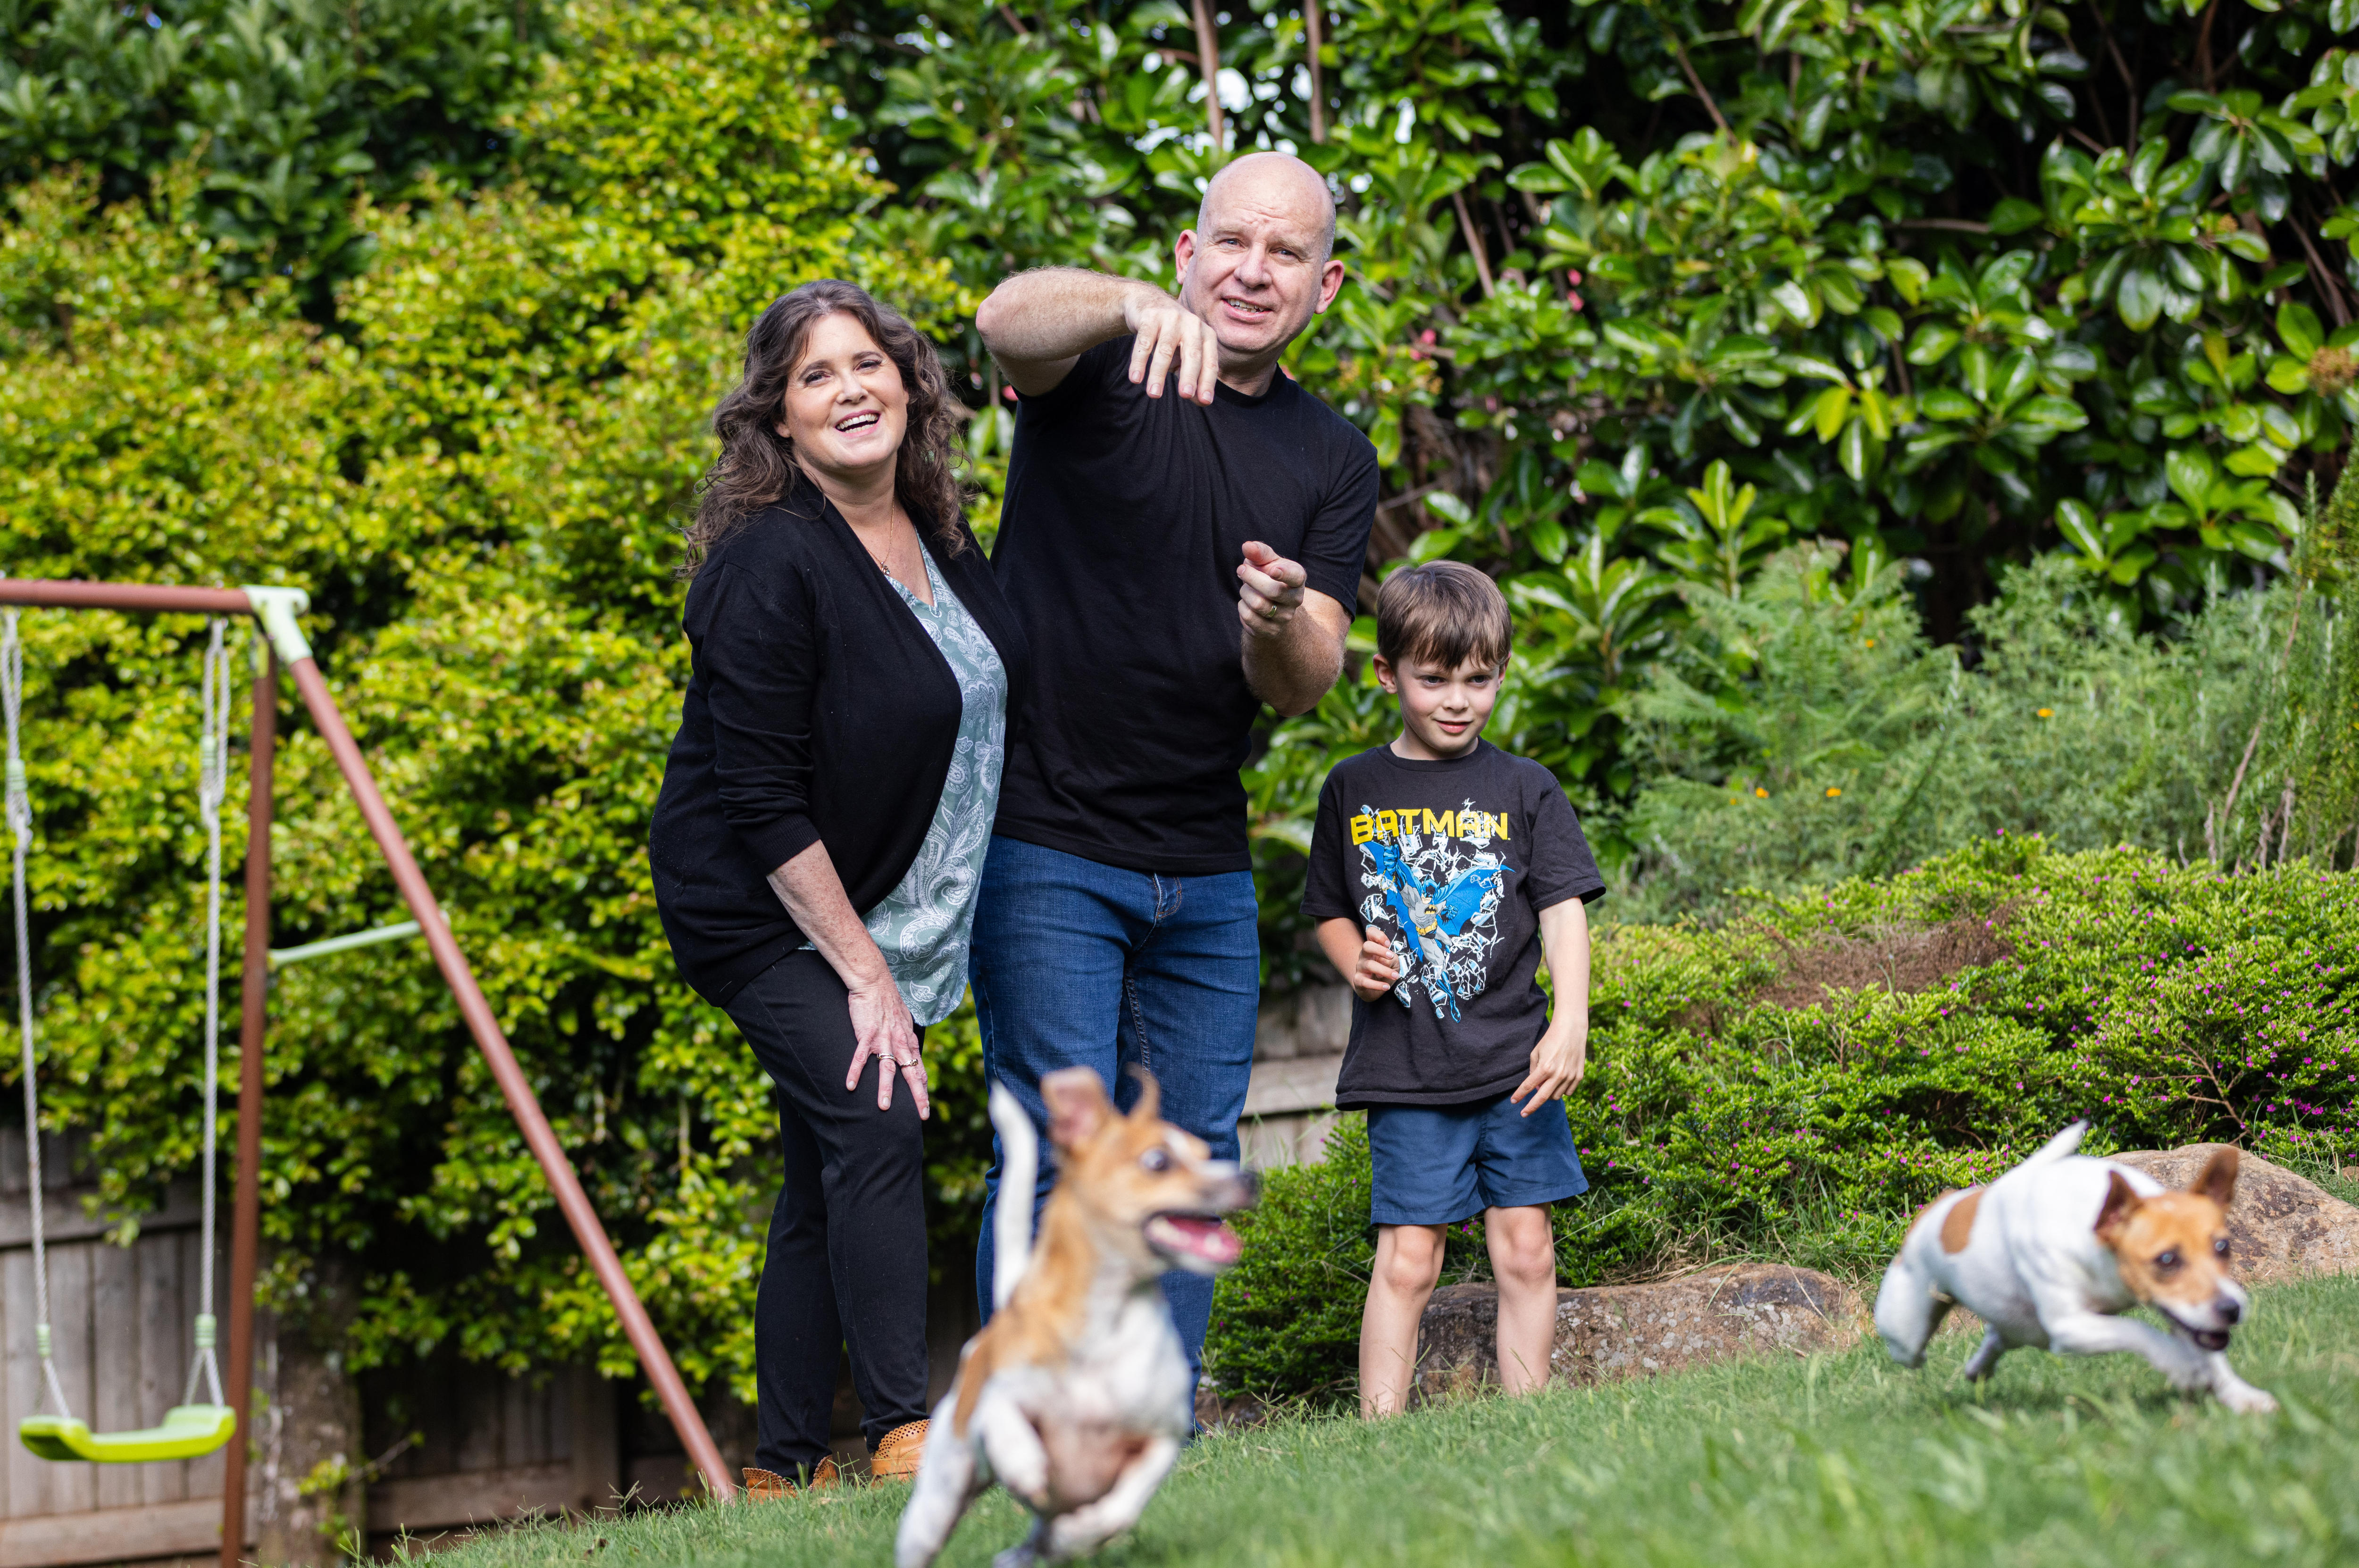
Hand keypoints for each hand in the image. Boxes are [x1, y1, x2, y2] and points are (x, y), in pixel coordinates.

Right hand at [844, 979, 929, 1118]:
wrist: (874, 981)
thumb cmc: (887, 1001)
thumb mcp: (903, 1021)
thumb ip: (907, 1039)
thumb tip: (912, 1054)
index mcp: (908, 1040)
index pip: (919, 1068)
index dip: (923, 1088)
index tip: (925, 1107)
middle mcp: (899, 1041)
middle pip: (910, 1072)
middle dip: (917, 1095)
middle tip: (922, 1115)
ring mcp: (883, 1038)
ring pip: (887, 1067)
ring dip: (885, 1088)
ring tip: (883, 1107)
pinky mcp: (866, 1033)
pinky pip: (861, 1055)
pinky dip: (856, 1071)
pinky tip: (850, 1086)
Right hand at [1123, 290, 1219, 404]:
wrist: (1147, 302)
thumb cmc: (1171, 335)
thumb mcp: (1184, 354)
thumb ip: (1192, 375)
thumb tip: (1200, 401)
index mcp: (1206, 334)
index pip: (1209, 361)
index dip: (1207, 382)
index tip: (1204, 401)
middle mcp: (1192, 324)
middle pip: (1191, 354)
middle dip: (1189, 375)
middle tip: (1185, 395)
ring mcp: (1171, 318)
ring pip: (1165, 350)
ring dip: (1158, 374)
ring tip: (1153, 394)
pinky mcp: (1150, 316)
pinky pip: (1144, 343)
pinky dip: (1139, 362)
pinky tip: (1135, 379)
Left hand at [1237, 542, 1306, 638]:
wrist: (1273, 605)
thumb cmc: (1269, 576)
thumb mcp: (1267, 561)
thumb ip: (1259, 552)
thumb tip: (1247, 546)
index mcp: (1297, 579)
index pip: (1295, 577)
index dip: (1285, 574)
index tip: (1273, 569)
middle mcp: (1296, 599)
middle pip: (1272, 590)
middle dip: (1251, 577)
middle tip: (1241, 569)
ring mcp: (1285, 617)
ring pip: (1258, 604)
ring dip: (1245, 592)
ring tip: (1246, 588)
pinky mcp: (1271, 631)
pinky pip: (1249, 618)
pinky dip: (1242, 607)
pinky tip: (1246, 603)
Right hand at [1348, 926, 1398, 1000]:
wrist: (1375, 990)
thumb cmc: (1385, 971)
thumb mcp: (1393, 962)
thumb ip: (1391, 959)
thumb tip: (1385, 962)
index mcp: (1373, 947)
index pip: (1370, 933)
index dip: (1379, 936)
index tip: (1388, 944)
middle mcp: (1364, 955)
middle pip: (1367, 946)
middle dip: (1380, 950)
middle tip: (1391, 956)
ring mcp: (1360, 967)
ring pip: (1369, 965)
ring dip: (1384, 970)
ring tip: (1395, 976)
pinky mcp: (1358, 981)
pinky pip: (1365, 982)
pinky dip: (1377, 985)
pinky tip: (1386, 986)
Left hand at [1510, 1024, 1585, 1115]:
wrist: (1572, 1030)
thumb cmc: (1550, 1040)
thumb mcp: (1536, 1052)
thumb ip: (1533, 1071)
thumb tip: (1534, 1087)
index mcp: (1544, 1068)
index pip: (1528, 1086)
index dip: (1519, 1095)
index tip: (1513, 1102)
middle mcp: (1558, 1075)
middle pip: (1542, 1098)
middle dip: (1531, 1107)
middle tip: (1523, 1113)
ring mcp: (1570, 1077)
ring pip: (1555, 1097)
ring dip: (1548, 1095)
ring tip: (1546, 1085)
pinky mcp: (1579, 1077)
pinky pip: (1568, 1092)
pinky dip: (1561, 1091)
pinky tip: (1558, 1082)